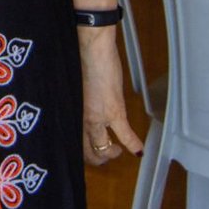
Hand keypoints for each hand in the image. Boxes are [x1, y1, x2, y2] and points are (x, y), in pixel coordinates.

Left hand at [76, 26, 144, 165]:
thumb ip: (79, 104)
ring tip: (117, 152)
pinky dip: (133, 144)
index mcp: (70, 114)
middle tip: (105, 155)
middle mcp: (80, 120)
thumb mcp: (74, 89)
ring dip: (111, 154)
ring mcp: (97, 118)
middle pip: (87, 152)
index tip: (89, 154)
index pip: (74, 143)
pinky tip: (138, 151)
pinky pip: (124, 135)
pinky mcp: (113, 111)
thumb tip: (84, 110)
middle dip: (97, 159)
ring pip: (102, 149)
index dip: (83, 153)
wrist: (92, 49)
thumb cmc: (80, 63)